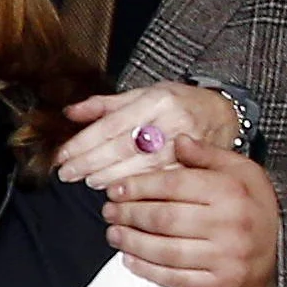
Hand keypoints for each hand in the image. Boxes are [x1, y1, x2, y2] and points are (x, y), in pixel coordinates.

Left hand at [52, 85, 240, 190]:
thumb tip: (69, 113)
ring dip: (110, 179)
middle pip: (123, 149)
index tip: (62, 157)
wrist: (223, 113)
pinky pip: (161, 184)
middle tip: (69, 174)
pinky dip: (138, 191)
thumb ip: (104, 105)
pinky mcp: (194, 168)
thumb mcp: (143, 93)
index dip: (83, 143)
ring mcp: (185, 147)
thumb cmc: (177, 103)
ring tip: (90, 182)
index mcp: (156, 101)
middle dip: (90, 164)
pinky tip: (120, 194)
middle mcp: (172, 123)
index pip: (111, 125)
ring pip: (140, 169)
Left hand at [101, 134, 278, 286]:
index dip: (138, 187)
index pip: (172, 186)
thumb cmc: (256, 208)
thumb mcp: (242, 172)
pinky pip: (174, 278)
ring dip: (130, 241)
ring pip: (163, 249)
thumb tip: (178, 140)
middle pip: (162, 218)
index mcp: (231, 192)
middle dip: (128, 214)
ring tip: (114, 233)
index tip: (117, 189)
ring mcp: (225, 258)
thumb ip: (208, 155)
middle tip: (109, 211)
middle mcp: (229, 224)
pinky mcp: (220, 286)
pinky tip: (130, 259)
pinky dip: (146, 269)